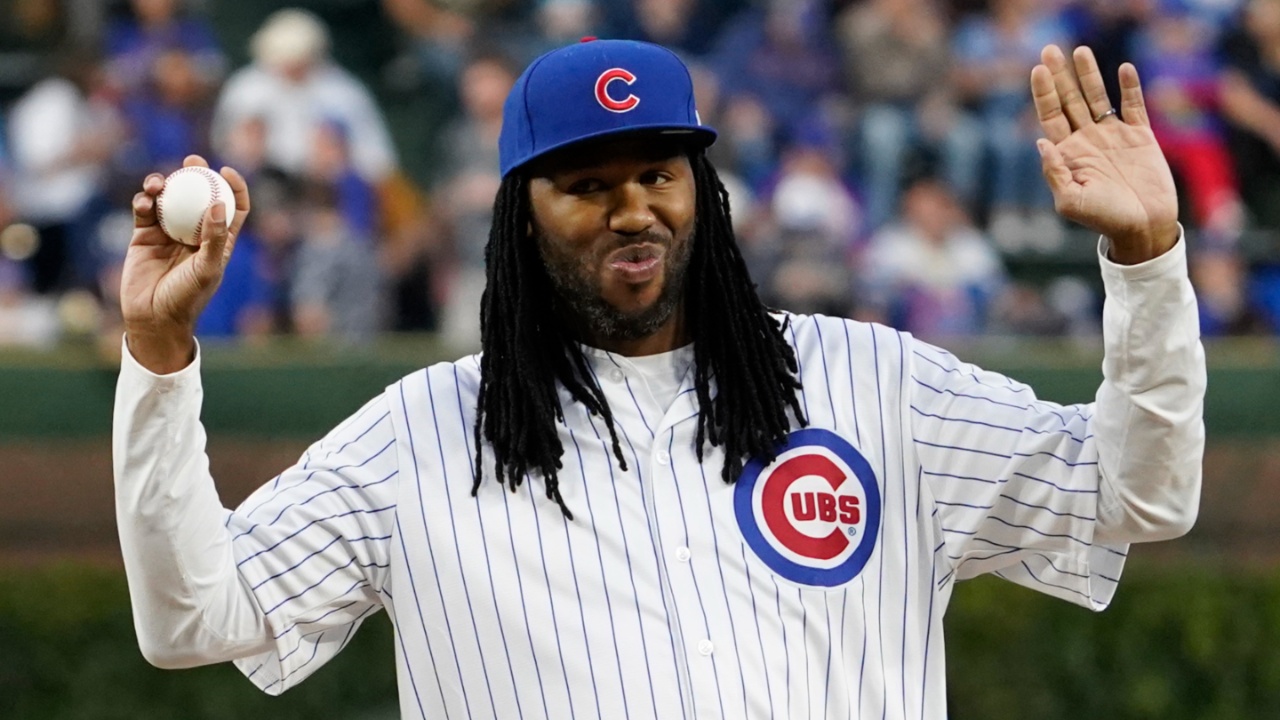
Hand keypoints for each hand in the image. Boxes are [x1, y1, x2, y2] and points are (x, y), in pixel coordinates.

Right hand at [121, 155, 249, 373]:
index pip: (233, 207)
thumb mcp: (207, 269)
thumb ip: (213, 238)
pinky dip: (144, 201)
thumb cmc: (187, 298)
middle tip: (192, 160)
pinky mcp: (144, 236)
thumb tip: (218, 205)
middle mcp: (195, 232)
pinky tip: (144, 200)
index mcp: (219, 239)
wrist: (154, 317)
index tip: (226, 170)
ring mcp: (169, 232)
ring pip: (169, 198)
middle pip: (199, 194)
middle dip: (196, 173)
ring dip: (164, 183)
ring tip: (158, 182)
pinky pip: (145, 210)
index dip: (234, 186)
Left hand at [1031, 45, 1178, 264]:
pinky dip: (1130, 87)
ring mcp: (1113, 136)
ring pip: (1098, 97)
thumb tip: (1040, 142)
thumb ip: (1054, 173)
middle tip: (1050, 49)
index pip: (1050, 116)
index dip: (1043, 92)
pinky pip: (1134, 106)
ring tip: (1080, 50)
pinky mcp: (1140, 136)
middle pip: (1069, 100)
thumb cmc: (1103, 219)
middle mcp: (1087, 140)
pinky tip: (1124, 69)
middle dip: (1060, 76)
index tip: (1038, 69)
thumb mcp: (1070, 201)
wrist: (1143, 226)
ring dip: (1089, 74)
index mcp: (1067, 154)